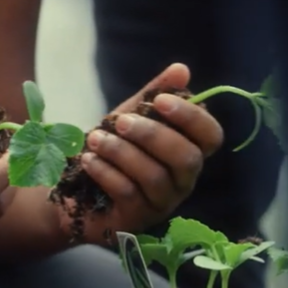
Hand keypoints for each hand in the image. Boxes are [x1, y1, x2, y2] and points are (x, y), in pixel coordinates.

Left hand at [66, 63, 223, 242]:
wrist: (76, 191)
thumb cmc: (114, 151)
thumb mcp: (131, 118)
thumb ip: (154, 95)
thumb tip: (181, 69)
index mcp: (189, 151)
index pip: (211, 136)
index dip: (191, 117)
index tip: (160, 100)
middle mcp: (183, 180)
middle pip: (186, 159)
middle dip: (153, 135)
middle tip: (121, 121)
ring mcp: (162, 203)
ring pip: (154, 176)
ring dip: (122, 153)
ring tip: (95, 138)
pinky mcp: (136, 218)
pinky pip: (127, 193)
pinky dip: (106, 172)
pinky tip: (88, 159)